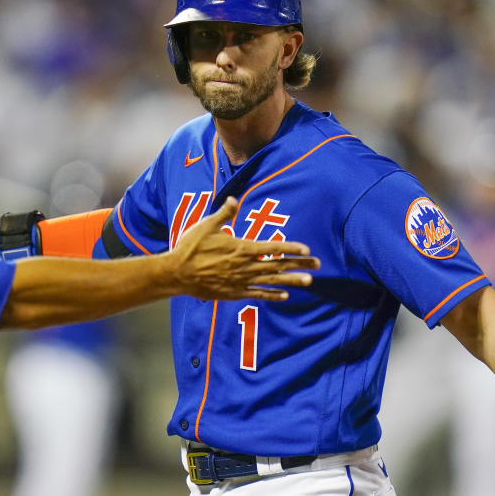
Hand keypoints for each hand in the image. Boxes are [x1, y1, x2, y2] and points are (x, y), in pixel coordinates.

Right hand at [170, 196, 318, 300]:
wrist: (176, 274)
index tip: (306, 249)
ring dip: (291, 280)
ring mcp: (240, 281)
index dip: (290, 248)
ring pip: (272, 281)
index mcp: (241, 248)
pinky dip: (272, 295)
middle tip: (318, 265)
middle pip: (277, 265)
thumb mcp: (206, 226)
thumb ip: (224, 214)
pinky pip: (257, 294)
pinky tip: (285, 295)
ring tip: (309, 282)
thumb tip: (234, 200)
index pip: (272, 247)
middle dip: (299, 264)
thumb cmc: (190, 247)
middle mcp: (244, 266)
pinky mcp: (233, 293)